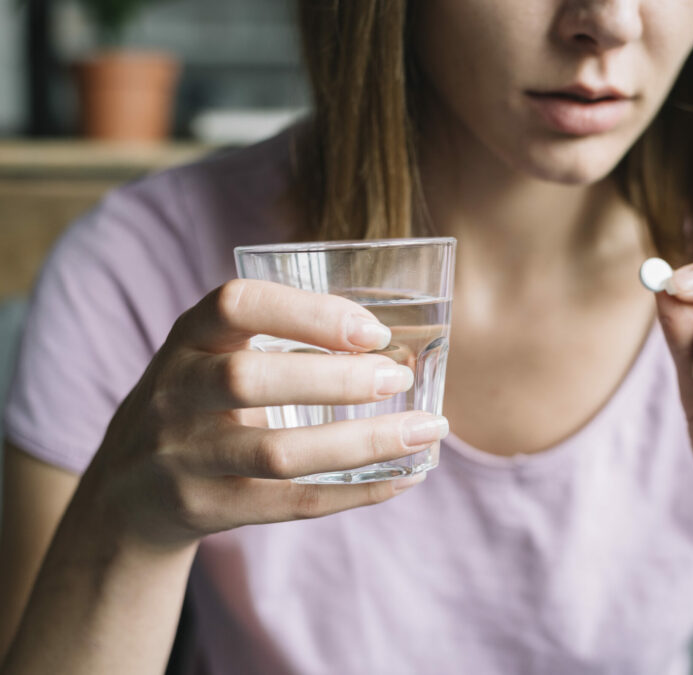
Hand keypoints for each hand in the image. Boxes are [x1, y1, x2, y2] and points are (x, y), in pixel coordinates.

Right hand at [80, 279, 448, 550]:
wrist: (126, 490)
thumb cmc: (199, 403)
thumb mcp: (212, 354)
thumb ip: (279, 339)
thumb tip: (394, 344)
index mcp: (188, 338)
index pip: (236, 305)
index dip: (306, 312)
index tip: (371, 329)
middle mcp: (176, 393)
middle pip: (250, 380)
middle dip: (336, 378)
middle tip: (398, 378)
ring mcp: (185, 456)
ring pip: (277, 453)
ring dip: (363, 442)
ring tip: (426, 429)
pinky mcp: (205, 508)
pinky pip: (290, 504)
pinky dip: (356, 492)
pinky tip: (405, 477)